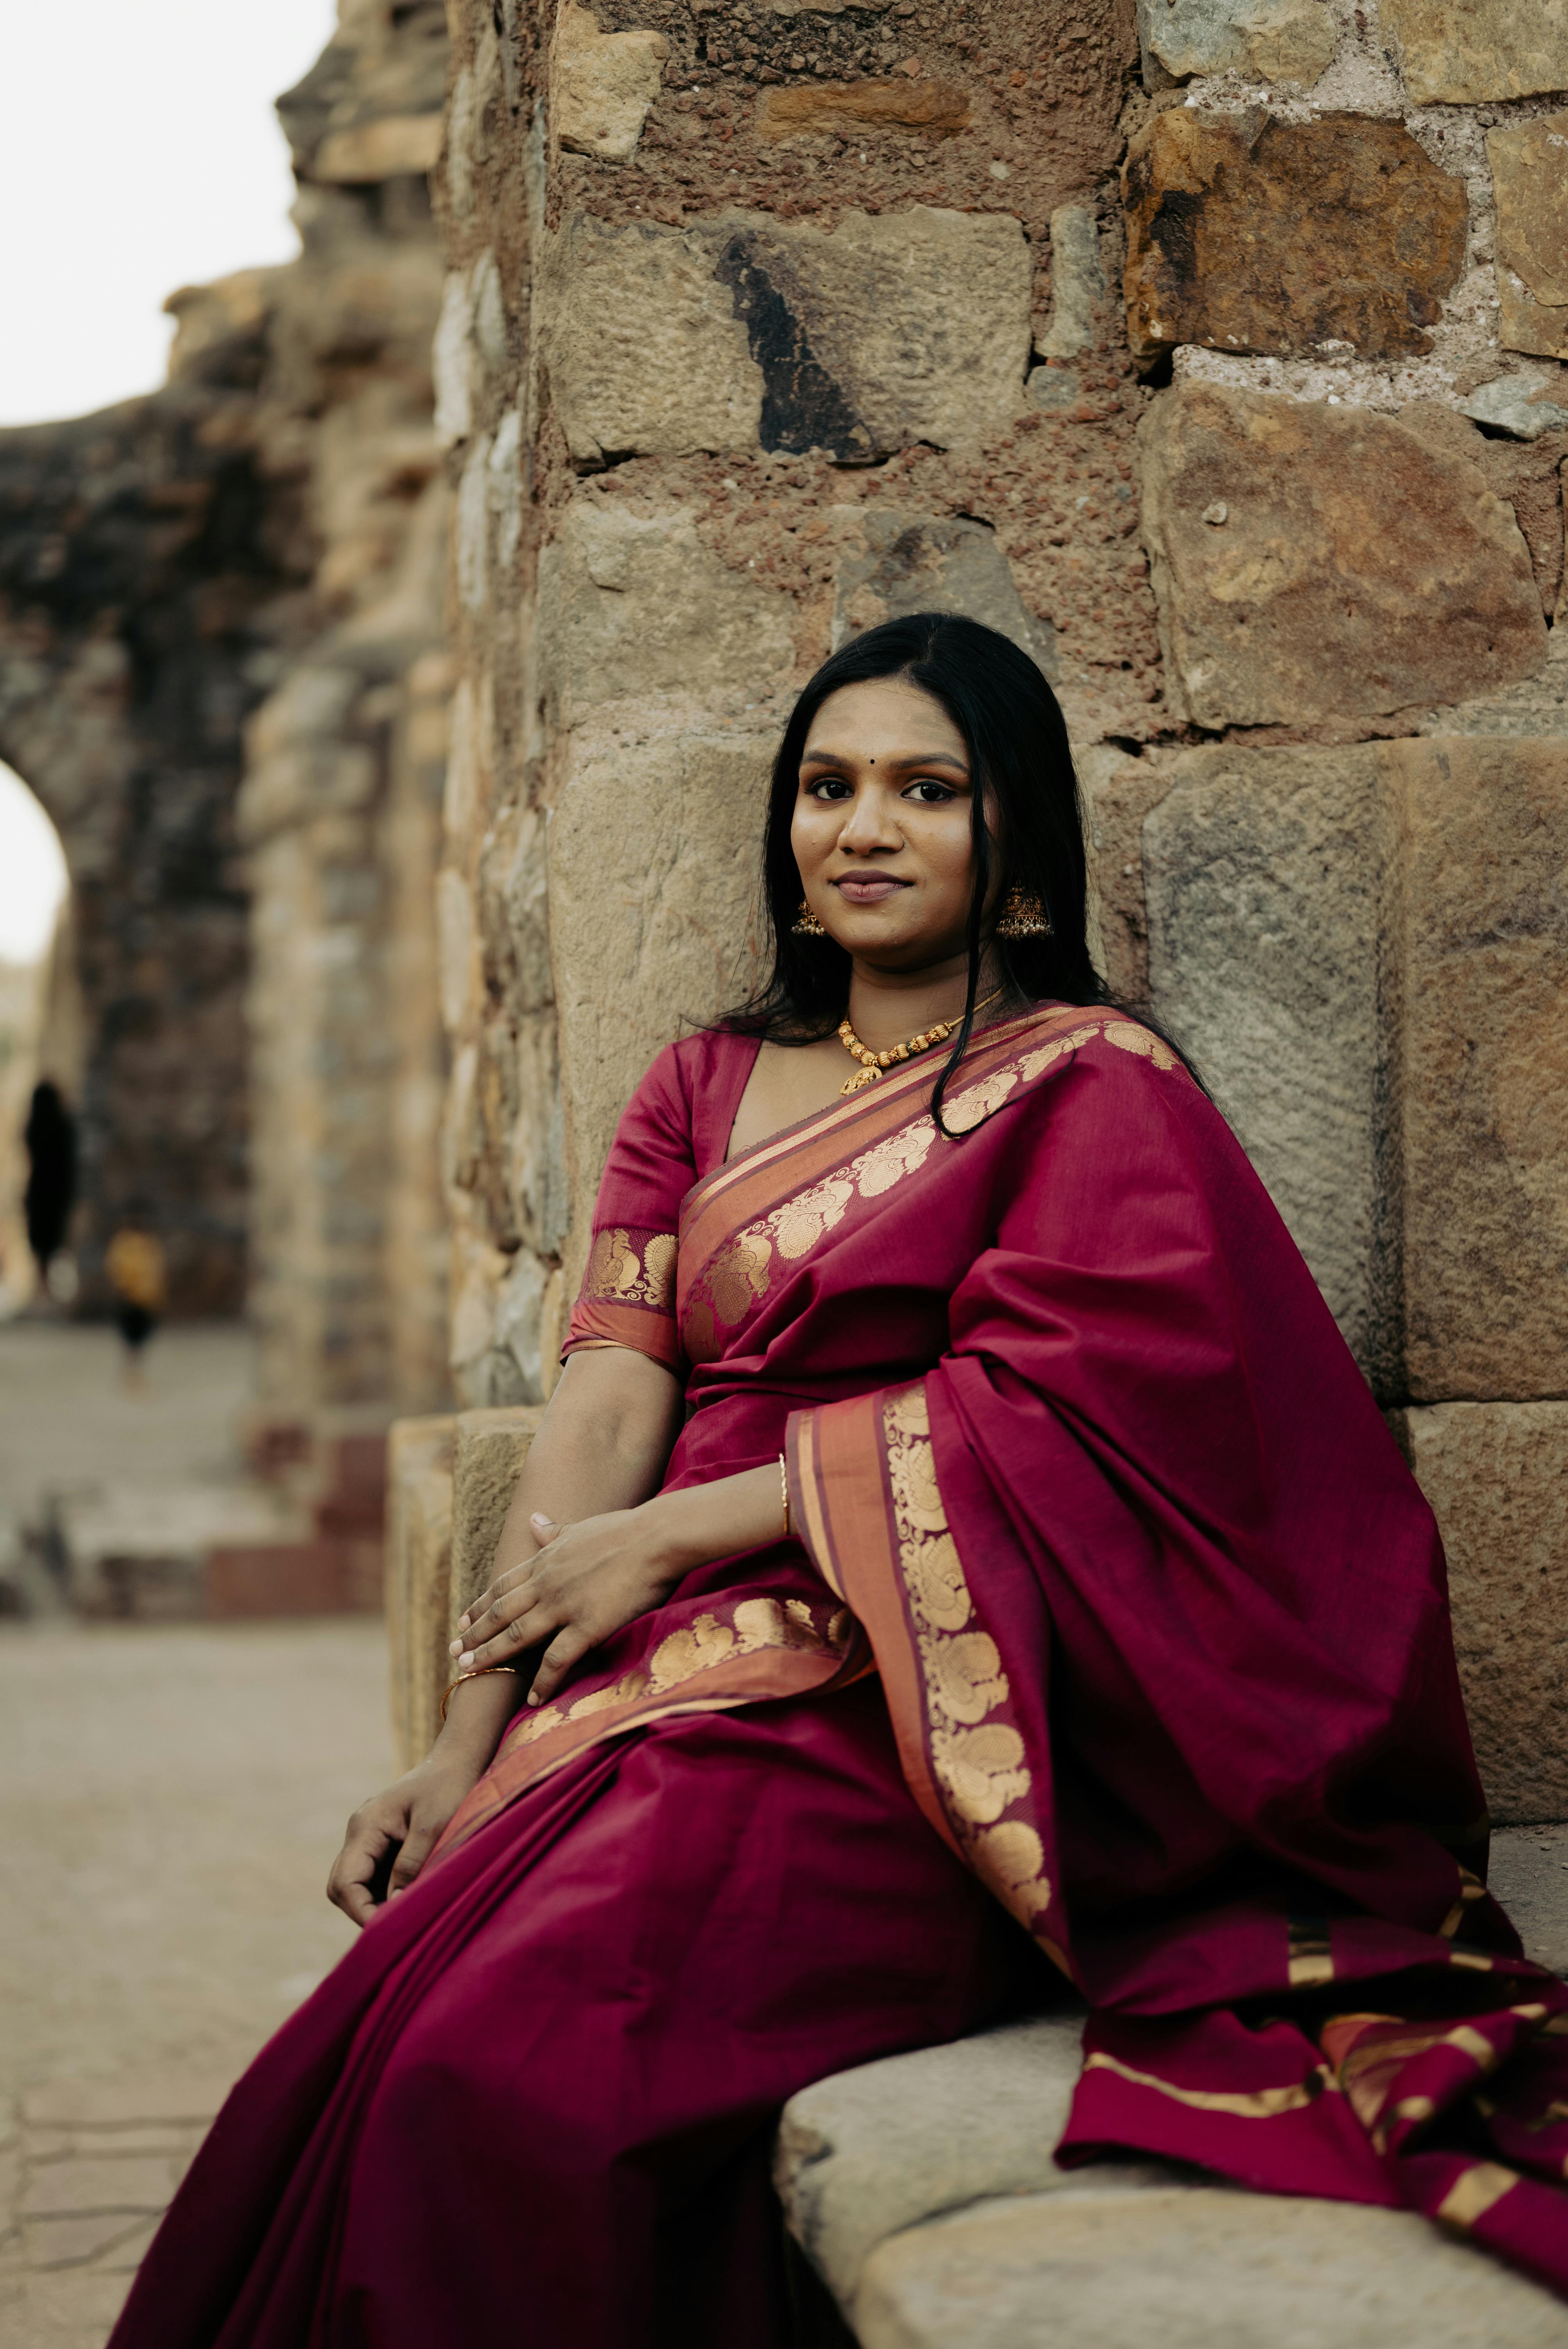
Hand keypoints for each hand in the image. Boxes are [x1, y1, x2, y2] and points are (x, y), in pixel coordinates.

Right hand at [327, 1750, 482, 1927]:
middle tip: (398, 1929)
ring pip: (356, 1885)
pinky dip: (387, 1893)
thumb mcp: (435, 1826)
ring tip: (408, 1917)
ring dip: (376, 1904)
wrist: (458, 1761)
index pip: (345, 1882)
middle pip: (343, 1887)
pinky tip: (411, 1899)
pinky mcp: (383, 1844)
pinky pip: (374, 1877)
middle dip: (364, 1912)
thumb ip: (411, 1865)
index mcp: (366, 1825)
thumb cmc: (449, 1787)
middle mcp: (360, 1832)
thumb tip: (391, 1907)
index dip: (361, 1911)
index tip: (387, 1931)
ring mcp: (369, 1838)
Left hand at [452, 1506, 681, 1707]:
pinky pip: (556, 1659)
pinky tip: (532, 1698)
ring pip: (515, 1635)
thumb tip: (533, 1519)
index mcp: (546, 1561)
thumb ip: (554, 1530)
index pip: (503, 1586)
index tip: (462, 1619)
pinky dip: (542, 1681)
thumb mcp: (581, 1528)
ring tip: (468, 1671)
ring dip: (489, 1655)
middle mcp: (546, 1584)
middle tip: (453, 1652)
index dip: (481, 1604)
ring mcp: (563, 1605)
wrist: (657, 1538)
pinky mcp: (586, 1626)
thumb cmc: (626, 1531)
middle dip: (474, 1634)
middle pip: (500, 1613)